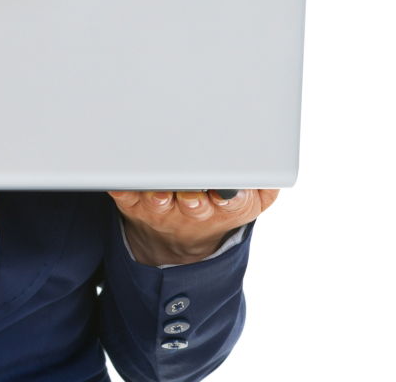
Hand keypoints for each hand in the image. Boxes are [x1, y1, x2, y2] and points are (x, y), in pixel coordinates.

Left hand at [107, 190, 278, 265]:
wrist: (181, 238)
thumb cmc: (218, 205)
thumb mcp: (251, 200)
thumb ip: (266, 182)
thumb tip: (275, 158)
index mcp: (223, 206)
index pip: (230, 205)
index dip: (227, 199)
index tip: (223, 191)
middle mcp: (190, 209)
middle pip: (192, 204)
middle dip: (192, 197)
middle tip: (190, 192)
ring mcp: (160, 208)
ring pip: (157, 200)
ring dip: (157, 194)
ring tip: (157, 188)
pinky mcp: (133, 203)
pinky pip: (124, 195)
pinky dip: (121, 188)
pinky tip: (120, 179)